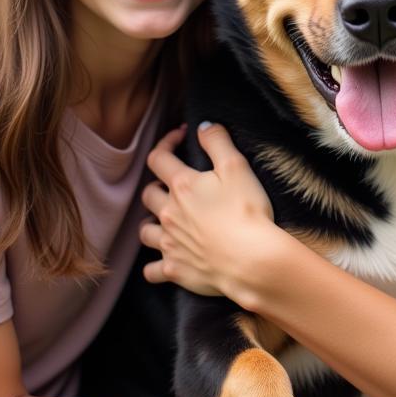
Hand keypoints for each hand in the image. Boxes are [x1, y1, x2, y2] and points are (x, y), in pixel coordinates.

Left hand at [141, 123, 277, 300]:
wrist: (250, 260)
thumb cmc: (246, 211)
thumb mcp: (237, 167)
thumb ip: (217, 141)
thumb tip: (202, 125)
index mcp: (182, 186)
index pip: (159, 157)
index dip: (166, 142)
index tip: (180, 137)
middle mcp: (168, 213)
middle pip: (148, 194)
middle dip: (158, 184)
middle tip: (177, 184)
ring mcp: (168, 243)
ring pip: (144, 231)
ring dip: (151, 222)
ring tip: (165, 220)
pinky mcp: (173, 270)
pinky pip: (151, 270)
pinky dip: (154, 264)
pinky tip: (163, 260)